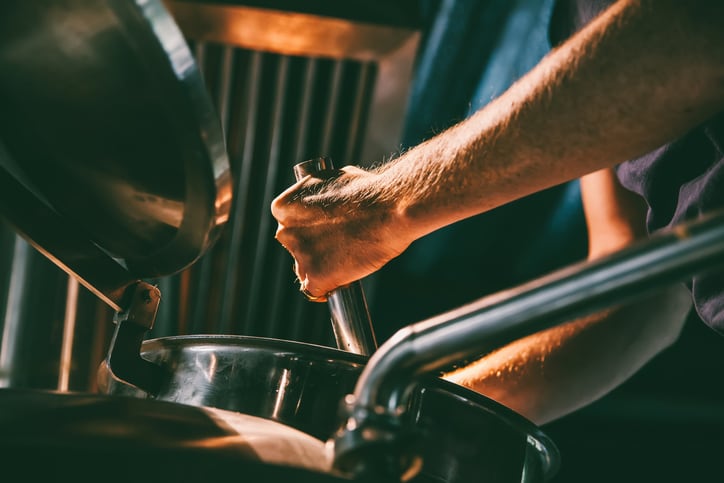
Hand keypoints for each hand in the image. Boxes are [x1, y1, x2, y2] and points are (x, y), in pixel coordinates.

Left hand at [271, 166, 410, 299]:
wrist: (390, 210)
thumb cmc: (368, 191)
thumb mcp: (330, 181)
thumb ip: (317, 196)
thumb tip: (321, 200)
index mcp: (282, 208)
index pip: (291, 226)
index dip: (311, 229)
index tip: (328, 231)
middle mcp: (285, 233)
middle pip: (297, 248)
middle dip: (315, 248)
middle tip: (340, 244)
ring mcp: (299, 257)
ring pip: (306, 270)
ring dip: (323, 268)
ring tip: (349, 256)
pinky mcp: (315, 279)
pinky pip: (317, 291)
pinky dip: (330, 286)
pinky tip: (346, 274)